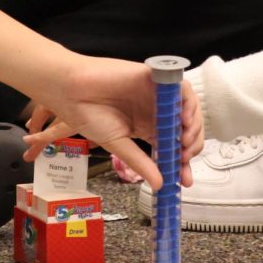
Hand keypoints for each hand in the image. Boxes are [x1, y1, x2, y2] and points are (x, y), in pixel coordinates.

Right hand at [19, 56, 203, 190]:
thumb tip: (160, 184)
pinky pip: (180, 89)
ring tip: (184, 143)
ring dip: (193, 127)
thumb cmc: (87, 114)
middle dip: (190, 146)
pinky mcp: (154, 78)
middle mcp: (154, 110)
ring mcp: (155, 94)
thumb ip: (140, 162)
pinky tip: (183, 120)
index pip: (171, 145)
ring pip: (187, 108)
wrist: (70, 91)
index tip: (184, 180)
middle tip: (182, 161)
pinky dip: (188, 104)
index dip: (181, 163)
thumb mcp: (117, 144)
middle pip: (184, 128)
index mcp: (145, 126)